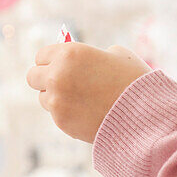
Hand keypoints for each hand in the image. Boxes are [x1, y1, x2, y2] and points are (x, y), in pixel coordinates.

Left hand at [26, 41, 151, 143]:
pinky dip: (68, 114)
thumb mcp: (115, 55)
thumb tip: (79, 62)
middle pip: (33, 77)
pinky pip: (56, 115)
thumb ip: (91, 55)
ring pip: (43, 98)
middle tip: (62, 83)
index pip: (41, 55)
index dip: (52, 60)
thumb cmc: (134, 80)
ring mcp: (57, 101)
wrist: (144, 114)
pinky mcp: (62, 122)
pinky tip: (88, 112)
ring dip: (56, 98)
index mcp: (69, 53)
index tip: (60, 65)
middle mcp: (57, 76)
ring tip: (80, 100)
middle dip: (45, 79)